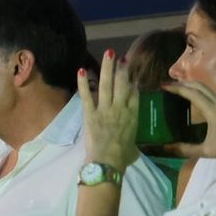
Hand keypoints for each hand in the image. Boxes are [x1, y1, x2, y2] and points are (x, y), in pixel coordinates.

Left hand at [77, 51, 139, 169]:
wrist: (108, 161)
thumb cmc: (122, 157)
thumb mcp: (134, 146)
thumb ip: (133, 141)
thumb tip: (133, 147)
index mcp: (133, 115)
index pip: (134, 93)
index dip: (132, 81)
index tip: (130, 71)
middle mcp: (121, 108)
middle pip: (123, 84)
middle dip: (122, 69)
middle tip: (121, 57)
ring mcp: (105, 109)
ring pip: (107, 84)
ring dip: (108, 67)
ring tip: (109, 53)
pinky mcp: (90, 113)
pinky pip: (86, 95)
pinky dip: (83, 83)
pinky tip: (82, 70)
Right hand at [163, 78, 215, 158]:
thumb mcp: (208, 151)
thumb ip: (186, 149)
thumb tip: (165, 148)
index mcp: (214, 111)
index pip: (193, 94)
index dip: (177, 88)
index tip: (163, 86)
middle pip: (199, 86)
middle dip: (182, 84)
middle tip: (167, 86)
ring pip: (206, 89)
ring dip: (190, 87)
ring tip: (176, 91)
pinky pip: (210, 95)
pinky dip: (197, 93)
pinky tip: (191, 100)